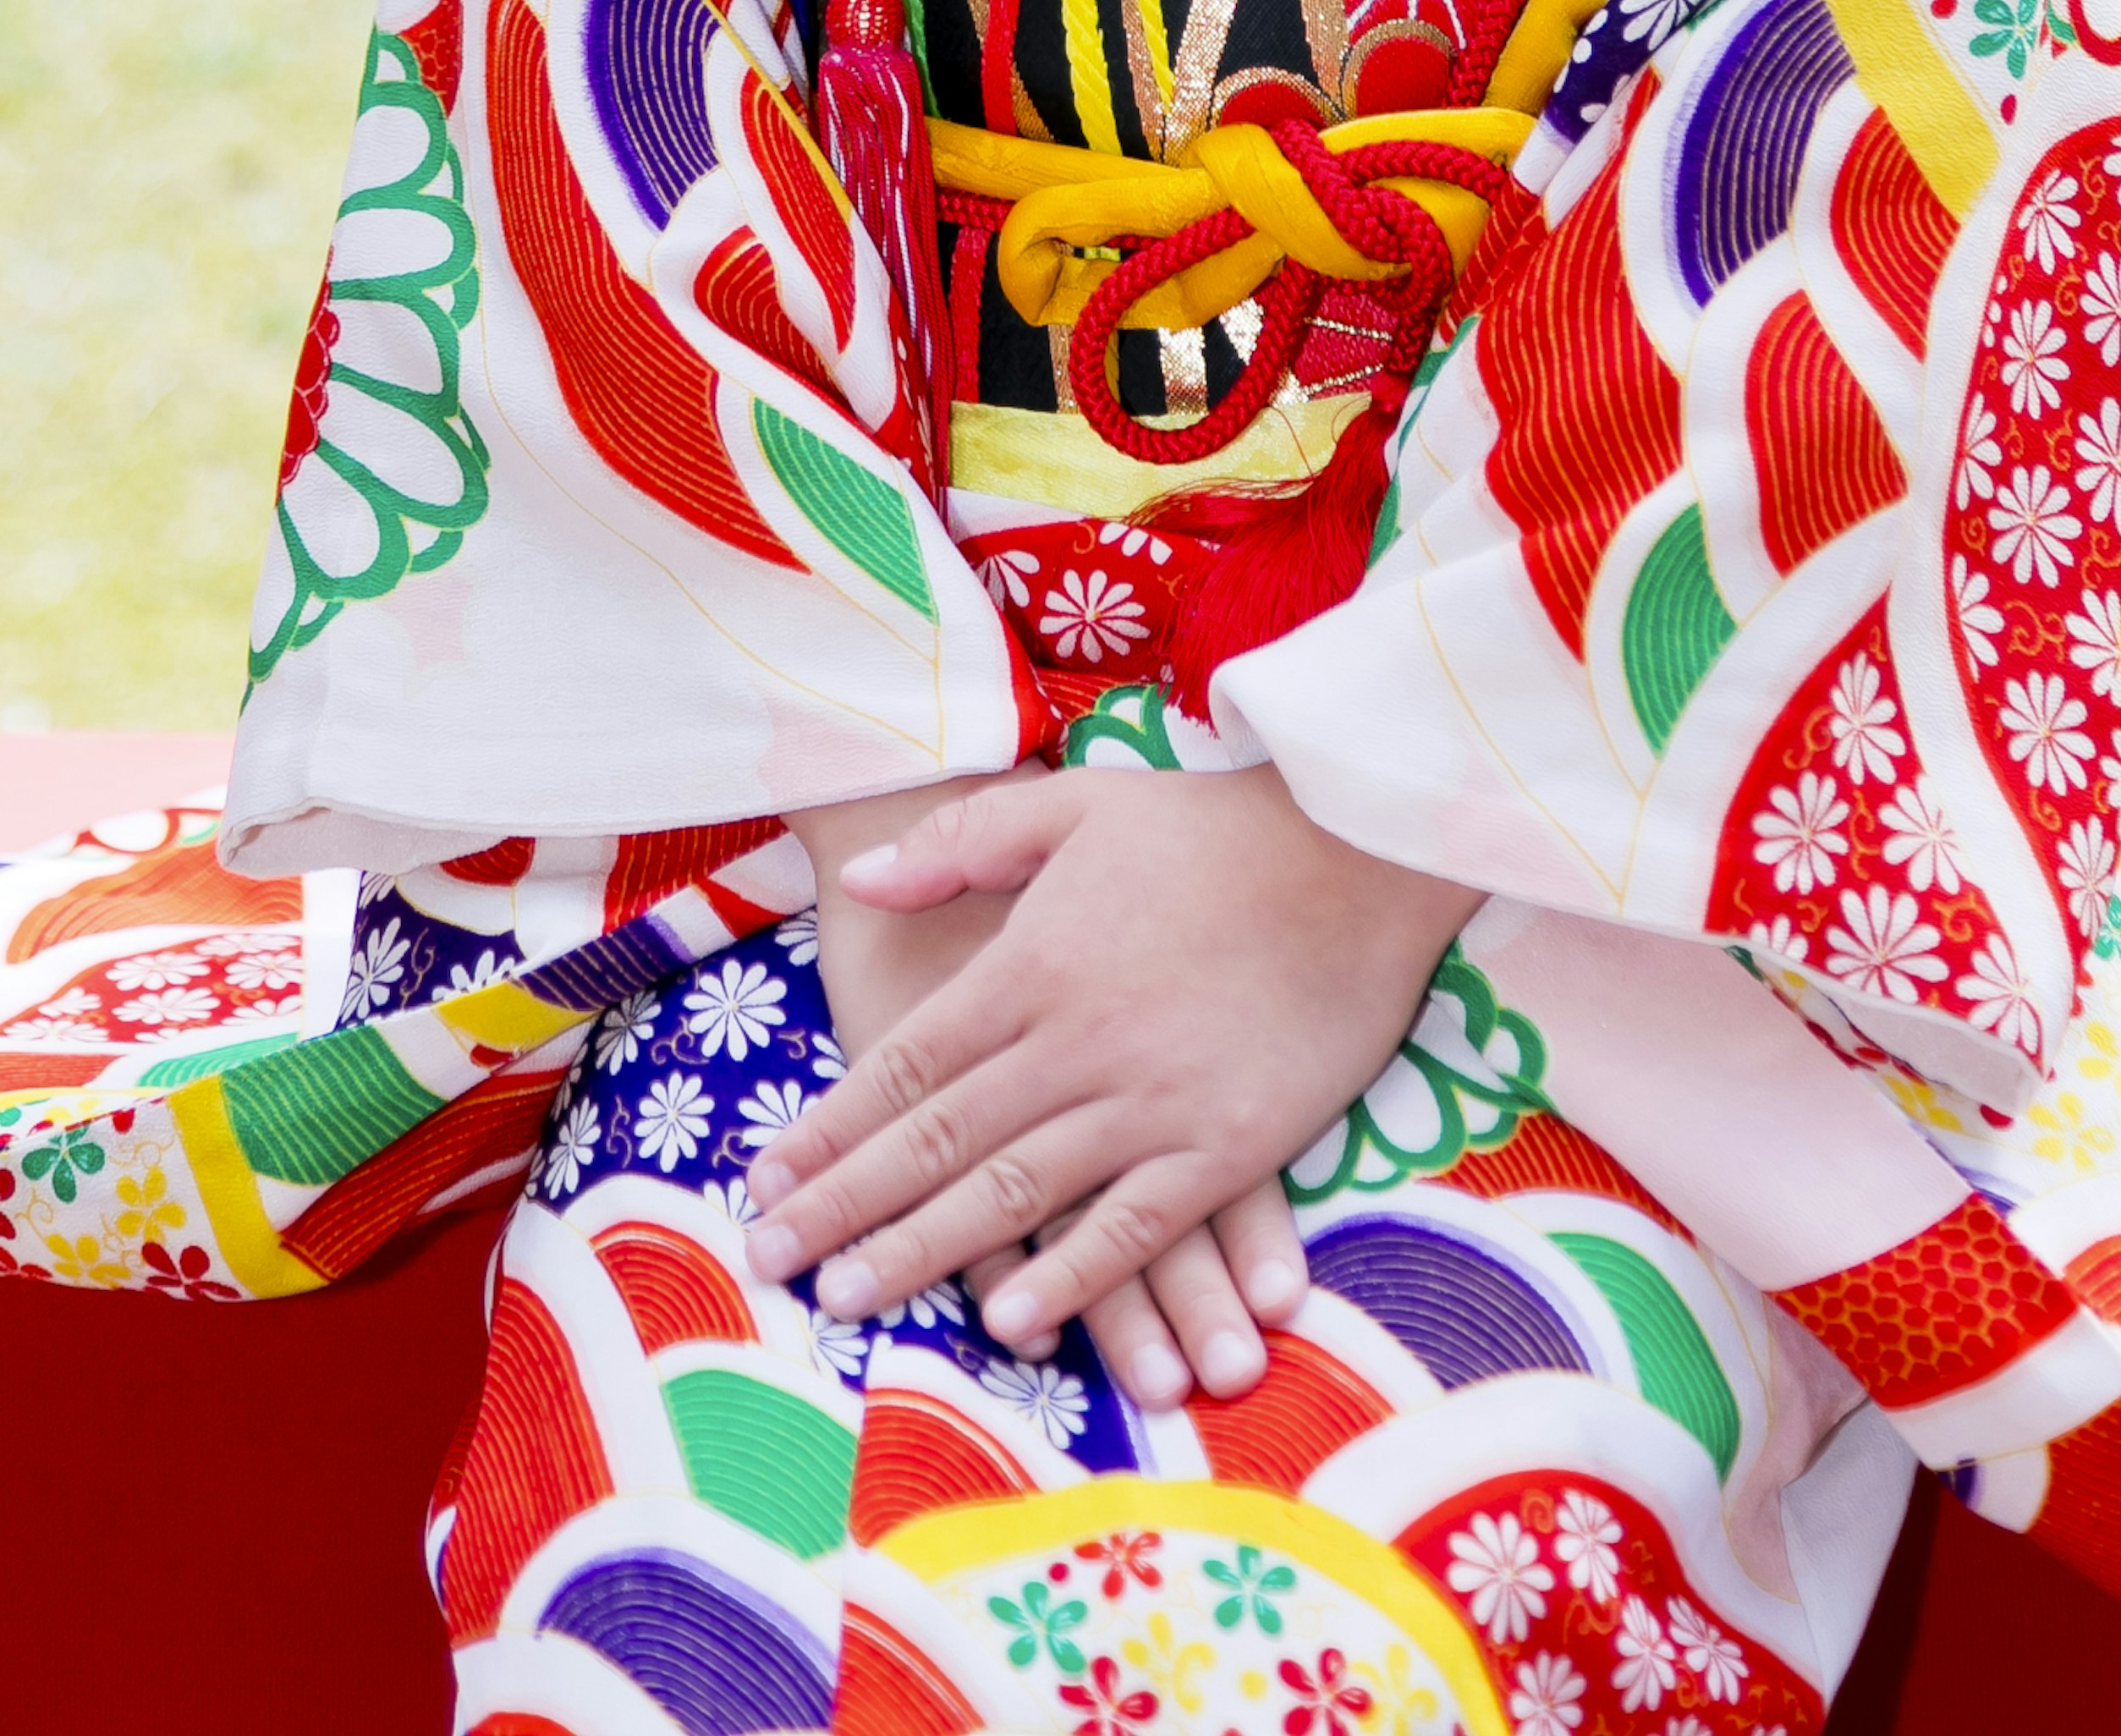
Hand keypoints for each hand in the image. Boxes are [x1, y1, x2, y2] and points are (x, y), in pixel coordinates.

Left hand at [753, 762, 1479, 1371]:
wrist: (1358, 850)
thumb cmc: (1215, 828)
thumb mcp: (1075, 802)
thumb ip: (961, 842)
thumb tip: (860, 879)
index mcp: (1032, 963)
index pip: (906, 1065)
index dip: (830, 1127)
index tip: (763, 1179)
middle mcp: (1074, 1041)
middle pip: (937, 1140)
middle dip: (845, 1206)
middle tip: (772, 1262)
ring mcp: (1149, 1100)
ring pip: (1014, 1193)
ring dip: (924, 1252)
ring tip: (850, 1298)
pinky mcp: (1226, 1143)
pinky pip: (1132, 1225)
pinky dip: (1069, 1275)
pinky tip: (1011, 1317)